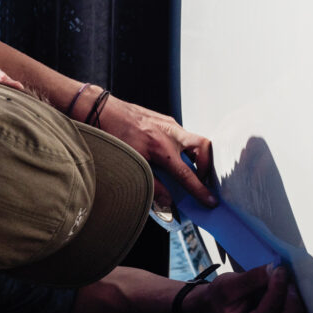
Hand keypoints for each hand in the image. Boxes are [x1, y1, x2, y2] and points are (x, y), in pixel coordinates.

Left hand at [98, 94, 216, 209]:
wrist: (101, 109)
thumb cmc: (113, 135)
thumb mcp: (132, 164)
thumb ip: (153, 185)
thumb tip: (167, 203)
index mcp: (162, 148)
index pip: (187, 174)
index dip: (200, 190)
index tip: (210, 201)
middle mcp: (170, 133)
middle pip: (203, 147)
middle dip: (206, 165)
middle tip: (199, 178)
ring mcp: (169, 124)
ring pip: (193, 140)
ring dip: (193, 156)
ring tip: (184, 168)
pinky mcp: (164, 119)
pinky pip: (181, 135)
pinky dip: (180, 148)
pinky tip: (168, 156)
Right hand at [189, 264, 312, 312]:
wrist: (217, 311)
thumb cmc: (221, 298)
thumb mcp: (227, 284)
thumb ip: (252, 278)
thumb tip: (275, 269)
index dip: (276, 293)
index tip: (280, 271)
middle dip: (292, 307)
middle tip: (289, 283)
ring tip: (293, 292)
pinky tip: (297, 303)